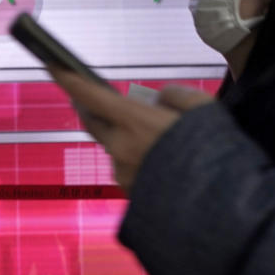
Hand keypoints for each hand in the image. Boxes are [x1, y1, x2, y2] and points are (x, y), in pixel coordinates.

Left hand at [48, 68, 213, 190]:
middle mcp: (120, 147)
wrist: (222, 210)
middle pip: (92, 122)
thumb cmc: (214, 153)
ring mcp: (122, 174)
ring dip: (124, 140)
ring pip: (114, 148)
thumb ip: (176, 95)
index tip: (52, 65)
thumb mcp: (203, 108)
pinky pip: (128, 170)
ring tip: (155, 142)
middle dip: (89, 107)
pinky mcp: (129, 195)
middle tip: (93, 98)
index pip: (89, 95)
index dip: (67, 78)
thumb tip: (158, 100)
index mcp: (133, 122)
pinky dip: (138, 163)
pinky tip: (162, 167)